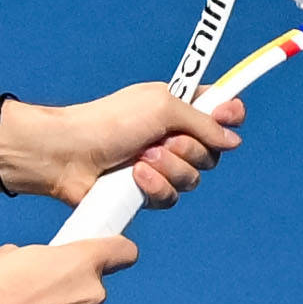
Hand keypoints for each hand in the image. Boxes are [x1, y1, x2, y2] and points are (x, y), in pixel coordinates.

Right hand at [0, 235, 132, 303]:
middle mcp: (91, 292)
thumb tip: (37, 269)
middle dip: (70, 292)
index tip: (108, 257)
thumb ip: (38, 262)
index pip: (124, 251)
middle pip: (93, 289)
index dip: (116, 253)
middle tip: (37, 296)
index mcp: (81, 260)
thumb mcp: (10, 258)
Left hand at [18, 81, 240, 207]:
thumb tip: (233, 141)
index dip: (229, 115)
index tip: (229, 115)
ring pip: (194, 179)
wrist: (69, 154)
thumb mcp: (162, 106)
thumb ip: (203, 121)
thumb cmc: (110, 122)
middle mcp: (173, 137)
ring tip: (141, 157)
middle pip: (213, 152)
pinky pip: (171, 197)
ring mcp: (159, 167)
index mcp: (178, 108)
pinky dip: (155, 186)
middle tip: (162, 140)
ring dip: (170, 167)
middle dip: (191, 147)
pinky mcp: (144, 193)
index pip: (219, 112)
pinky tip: (134, 176)